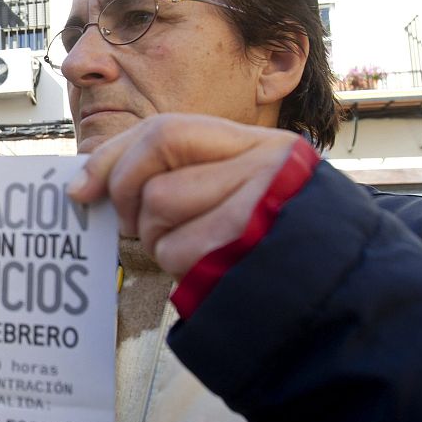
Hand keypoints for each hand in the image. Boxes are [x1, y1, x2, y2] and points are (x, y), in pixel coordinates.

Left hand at [67, 113, 299, 276]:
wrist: (340, 291)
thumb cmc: (271, 244)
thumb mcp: (235, 192)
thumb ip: (175, 172)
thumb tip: (86, 182)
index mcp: (258, 144)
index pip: (164, 130)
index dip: (113, 158)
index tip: (80, 189)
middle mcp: (262, 161)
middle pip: (152, 173)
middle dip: (130, 206)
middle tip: (144, 228)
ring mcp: (256, 200)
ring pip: (158, 208)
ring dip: (159, 241)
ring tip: (197, 250)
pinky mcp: (246, 242)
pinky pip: (175, 250)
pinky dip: (180, 267)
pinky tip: (211, 270)